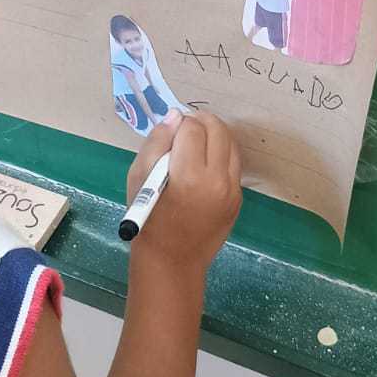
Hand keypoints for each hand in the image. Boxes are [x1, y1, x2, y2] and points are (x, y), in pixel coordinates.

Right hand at [127, 111, 241, 274]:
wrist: (172, 260)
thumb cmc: (148, 220)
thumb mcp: (139, 177)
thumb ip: (156, 142)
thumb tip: (175, 116)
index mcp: (189, 175)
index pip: (192, 128)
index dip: (180, 123)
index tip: (170, 130)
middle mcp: (217, 180)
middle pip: (218, 129)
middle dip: (201, 122)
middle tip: (185, 128)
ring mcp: (231, 190)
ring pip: (231, 144)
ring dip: (214, 135)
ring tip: (195, 143)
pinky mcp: (238, 199)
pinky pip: (233, 165)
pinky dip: (220, 156)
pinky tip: (204, 164)